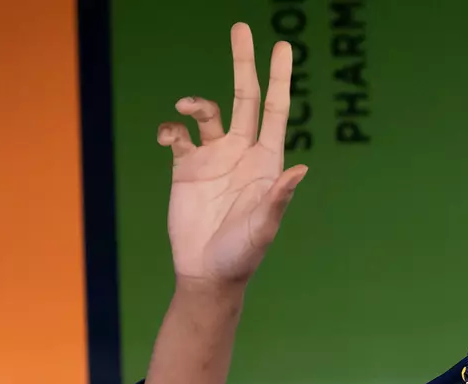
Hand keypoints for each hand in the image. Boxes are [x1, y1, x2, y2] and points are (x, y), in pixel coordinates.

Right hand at [156, 23, 307, 287]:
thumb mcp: (263, 228)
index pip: (275, 110)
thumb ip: (278, 199)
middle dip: (244, 62)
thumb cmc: (242, 256)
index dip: (280, 78)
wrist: (206, 273)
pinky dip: (170, 128)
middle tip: (241, 27)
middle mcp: (241, 153)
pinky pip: (177, 135)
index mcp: (265, 162)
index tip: (283, 46)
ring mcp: (214, 158)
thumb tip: (299, 169)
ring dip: (196, 103)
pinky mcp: (186, 168)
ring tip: (187, 109)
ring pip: (207, 112)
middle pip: (246, 97)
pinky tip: (168, 137)